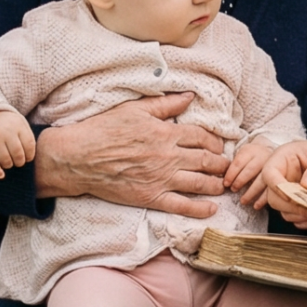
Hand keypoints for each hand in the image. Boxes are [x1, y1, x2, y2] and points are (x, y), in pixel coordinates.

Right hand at [0, 109, 35, 178]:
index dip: (30, 155)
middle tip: (19, 162)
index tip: (28, 158)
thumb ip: (27, 136)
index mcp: (18, 126)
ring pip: (5, 160)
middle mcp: (6, 132)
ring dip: (9, 165)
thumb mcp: (20, 123)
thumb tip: (31, 156)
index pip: (29, 145)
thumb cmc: (8, 123)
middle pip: (18, 154)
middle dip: (20, 162)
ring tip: (10, 163)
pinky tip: (1, 175)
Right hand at [33, 92, 229, 217]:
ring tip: (224, 185)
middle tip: (228, 166)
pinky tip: (211, 210)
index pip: (202, 137)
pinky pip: (181, 205)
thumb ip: (165, 104)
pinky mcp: (150, 197)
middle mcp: (168, 157)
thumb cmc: (103, 129)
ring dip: (217, 184)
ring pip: (200, 183)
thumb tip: (189, 96)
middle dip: (222, 164)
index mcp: (166, 133)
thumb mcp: (135, 109)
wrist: (78, 157)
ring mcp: (161, 179)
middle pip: (206, 160)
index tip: (220, 145)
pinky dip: (199, 209)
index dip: (215, 141)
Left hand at [226, 137, 275, 208]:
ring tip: (243, 201)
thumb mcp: (242, 155)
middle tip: (233, 190)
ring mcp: (272, 165)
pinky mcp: (280, 173)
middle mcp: (262, 155)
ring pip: (263, 178)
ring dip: (252, 191)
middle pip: (251, 169)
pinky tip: (256, 205)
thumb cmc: (249, 157)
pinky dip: (264, 198)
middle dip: (240, 181)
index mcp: (250, 150)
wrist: (269, 151)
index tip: (226, 184)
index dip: (231, 174)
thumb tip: (222, 181)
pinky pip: (272, 187)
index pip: (239, 162)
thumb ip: (234, 165)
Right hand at [260, 137, 306, 229]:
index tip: (292, 195)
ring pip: (284, 212)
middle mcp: (284, 176)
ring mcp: (291, 193)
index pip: (269, 173)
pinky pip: (297, 220)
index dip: (277, 186)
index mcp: (285, 157)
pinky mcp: (300, 206)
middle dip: (292, 206)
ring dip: (302, 215)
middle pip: (274, 198)